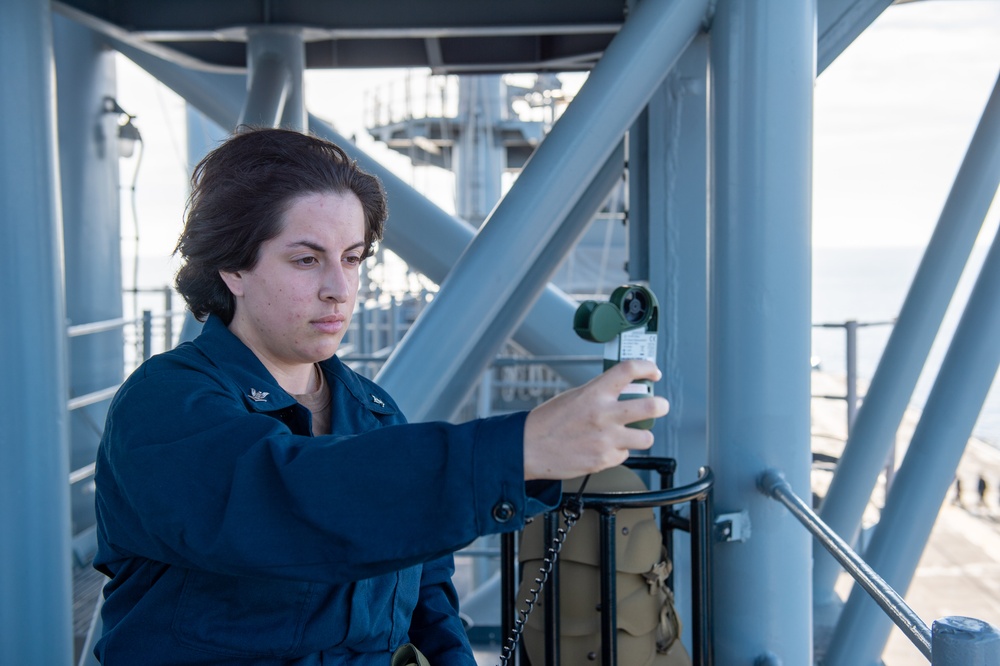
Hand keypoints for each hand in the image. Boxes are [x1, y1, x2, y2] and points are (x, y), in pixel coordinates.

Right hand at [523, 360, 669, 479]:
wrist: (529, 448)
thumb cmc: (547, 423)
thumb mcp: (573, 397)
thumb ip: (598, 394)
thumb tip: (620, 391)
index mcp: (594, 393)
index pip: (628, 370)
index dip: (647, 367)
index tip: (653, 372)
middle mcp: (603, 415)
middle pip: (650, 406)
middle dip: (661, 405)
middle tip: (660, 405)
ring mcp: (606, 439)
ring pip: (646, 438)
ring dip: (642, 435)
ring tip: (633, 433)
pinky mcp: (604, 460)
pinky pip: (625, 455)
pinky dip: (618, 452)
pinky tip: (605, 448)